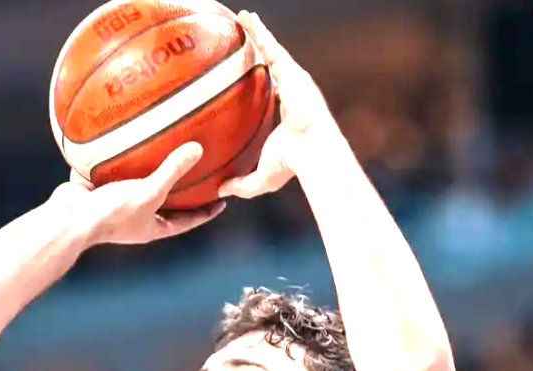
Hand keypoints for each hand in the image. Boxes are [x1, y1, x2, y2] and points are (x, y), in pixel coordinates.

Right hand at [50, 143, 223, 246]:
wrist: (68, 218)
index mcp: (153, 225)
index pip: (188, 220)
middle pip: (167, 202)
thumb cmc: (111, 213)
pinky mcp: (99, 188)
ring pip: (141, 183)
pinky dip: (123, 155)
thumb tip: (198, 148)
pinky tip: (129, 135)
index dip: (206, 212)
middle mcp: (138, 216)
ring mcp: (118, 202)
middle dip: (182, 188)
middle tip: (201, 169)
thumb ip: (172, 171)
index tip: (223, 200)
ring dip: (152, 168)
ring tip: (167, 146)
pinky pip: (115, 169)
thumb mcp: (148, 192)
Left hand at [219, 11, 339, 199]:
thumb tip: (220, 192)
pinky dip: (259, 31)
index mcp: (287, 112)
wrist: (313, 153)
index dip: (261, 81)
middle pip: (272, 64)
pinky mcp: (293, 71)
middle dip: (260, 48)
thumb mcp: (261, 178)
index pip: (272, 92)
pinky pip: (272, 46)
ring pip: (272, 49)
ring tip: (242, 16)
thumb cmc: (292, 167)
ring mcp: (294, 79)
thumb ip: (241, 183)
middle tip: (242, 36)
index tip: (248, 75)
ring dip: (257, 32)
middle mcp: (292, 91)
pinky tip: (245, 17)